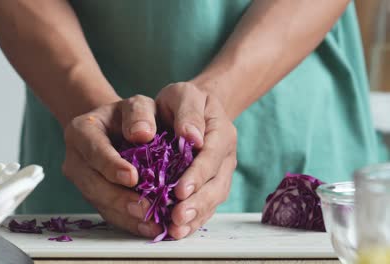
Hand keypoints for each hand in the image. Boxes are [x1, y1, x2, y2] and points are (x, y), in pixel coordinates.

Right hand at [62, 95, 162, 236]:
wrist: (117, 128)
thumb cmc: (129, 116)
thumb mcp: (136, 105)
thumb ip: (139, 113)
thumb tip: (143, 134)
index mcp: (82, 131)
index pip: (94, 149)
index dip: (111, 165)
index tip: (132, 177)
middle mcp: (77, 158)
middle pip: (92, 183)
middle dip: (118, 198)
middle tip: (143, 207)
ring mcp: (83, 180)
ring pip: (99, 202)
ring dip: (125, 215)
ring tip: (150, 223)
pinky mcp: (94, 196)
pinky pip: (108, 212)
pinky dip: (128, 222)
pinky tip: (147, 226)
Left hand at [156, 82, 237, 238]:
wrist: (190, 109)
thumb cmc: (183, 101)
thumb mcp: (183, 94)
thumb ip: (188, 112)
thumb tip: (191, 137)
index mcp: (221, 132)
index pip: (213, 155)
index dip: (198, 175)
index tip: (181, 190)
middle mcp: (225, 156)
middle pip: (217, 184)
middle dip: (198, 202)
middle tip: (178, 217)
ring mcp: (220, 173)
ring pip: (213, 199)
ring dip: (196, 216)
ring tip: (177, 229)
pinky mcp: (210, 185)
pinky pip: (206, 205)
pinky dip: (194, 219)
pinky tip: (179, 230)